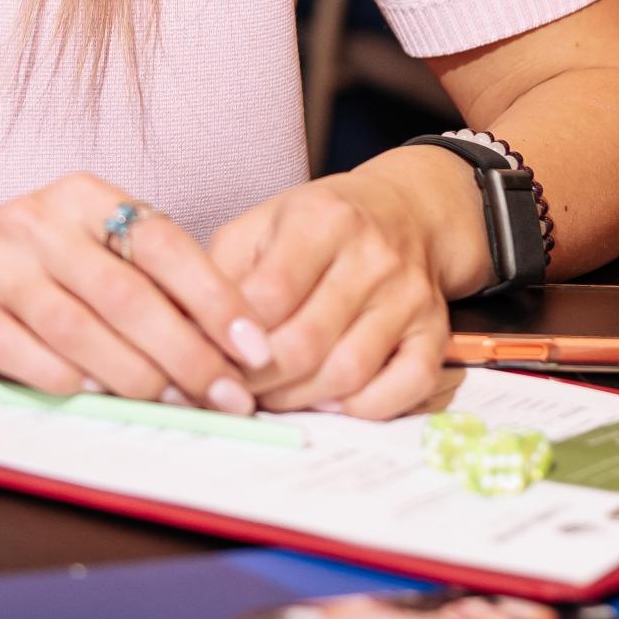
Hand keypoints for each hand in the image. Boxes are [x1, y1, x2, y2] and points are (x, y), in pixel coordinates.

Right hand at [0, 173, 275, 413]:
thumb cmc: (38, 259)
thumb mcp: (92, 244)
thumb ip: (149, 280)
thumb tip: (229, 345)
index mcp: (85, 196)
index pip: (164, 244)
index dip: (215, 297)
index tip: (255, 345)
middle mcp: (40, 221)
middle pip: (126, 295)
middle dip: (187, 353)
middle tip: (228, 395)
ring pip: (79, 329)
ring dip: (136, 376)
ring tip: (177, 404)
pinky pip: (24, 354)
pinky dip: (69, 381)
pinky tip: (100, 396)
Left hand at [207, 167, 454, 417]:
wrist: (407, 211)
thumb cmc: (318, 224)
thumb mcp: (262, 223)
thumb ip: (221, 271)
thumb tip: (183, 330)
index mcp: (322, 219)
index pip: (269, 293)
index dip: (231, 337)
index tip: (208, 356)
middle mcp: (372, 256)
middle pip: (305, 342)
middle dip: (258, 380)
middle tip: (233, 389)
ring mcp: (408, 297)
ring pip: (347, 372)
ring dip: (299, 400)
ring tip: (271, 397)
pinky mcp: (435, 331)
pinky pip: (405, 387)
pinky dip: (363, 408)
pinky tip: (330, 401)